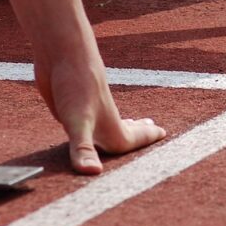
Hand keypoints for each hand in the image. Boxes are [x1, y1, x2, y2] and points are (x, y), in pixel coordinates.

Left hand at [35, 56, 166, 174]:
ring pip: (107, 124)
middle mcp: (100, 119)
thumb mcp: (77, 122)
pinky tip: (89, 118)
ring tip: (131, 122)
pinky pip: (86, 120)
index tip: (164, 133)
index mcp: (109, 127)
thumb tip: (93, 174)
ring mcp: (86, 111)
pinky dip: (94, 123)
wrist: (61, 51)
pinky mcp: (69, 104)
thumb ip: (83, 149)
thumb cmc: (75, 84)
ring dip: (120, 126)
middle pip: (125, 130)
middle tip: (153, 128)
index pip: (131, 140)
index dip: (147, 140)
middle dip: (139, 133)